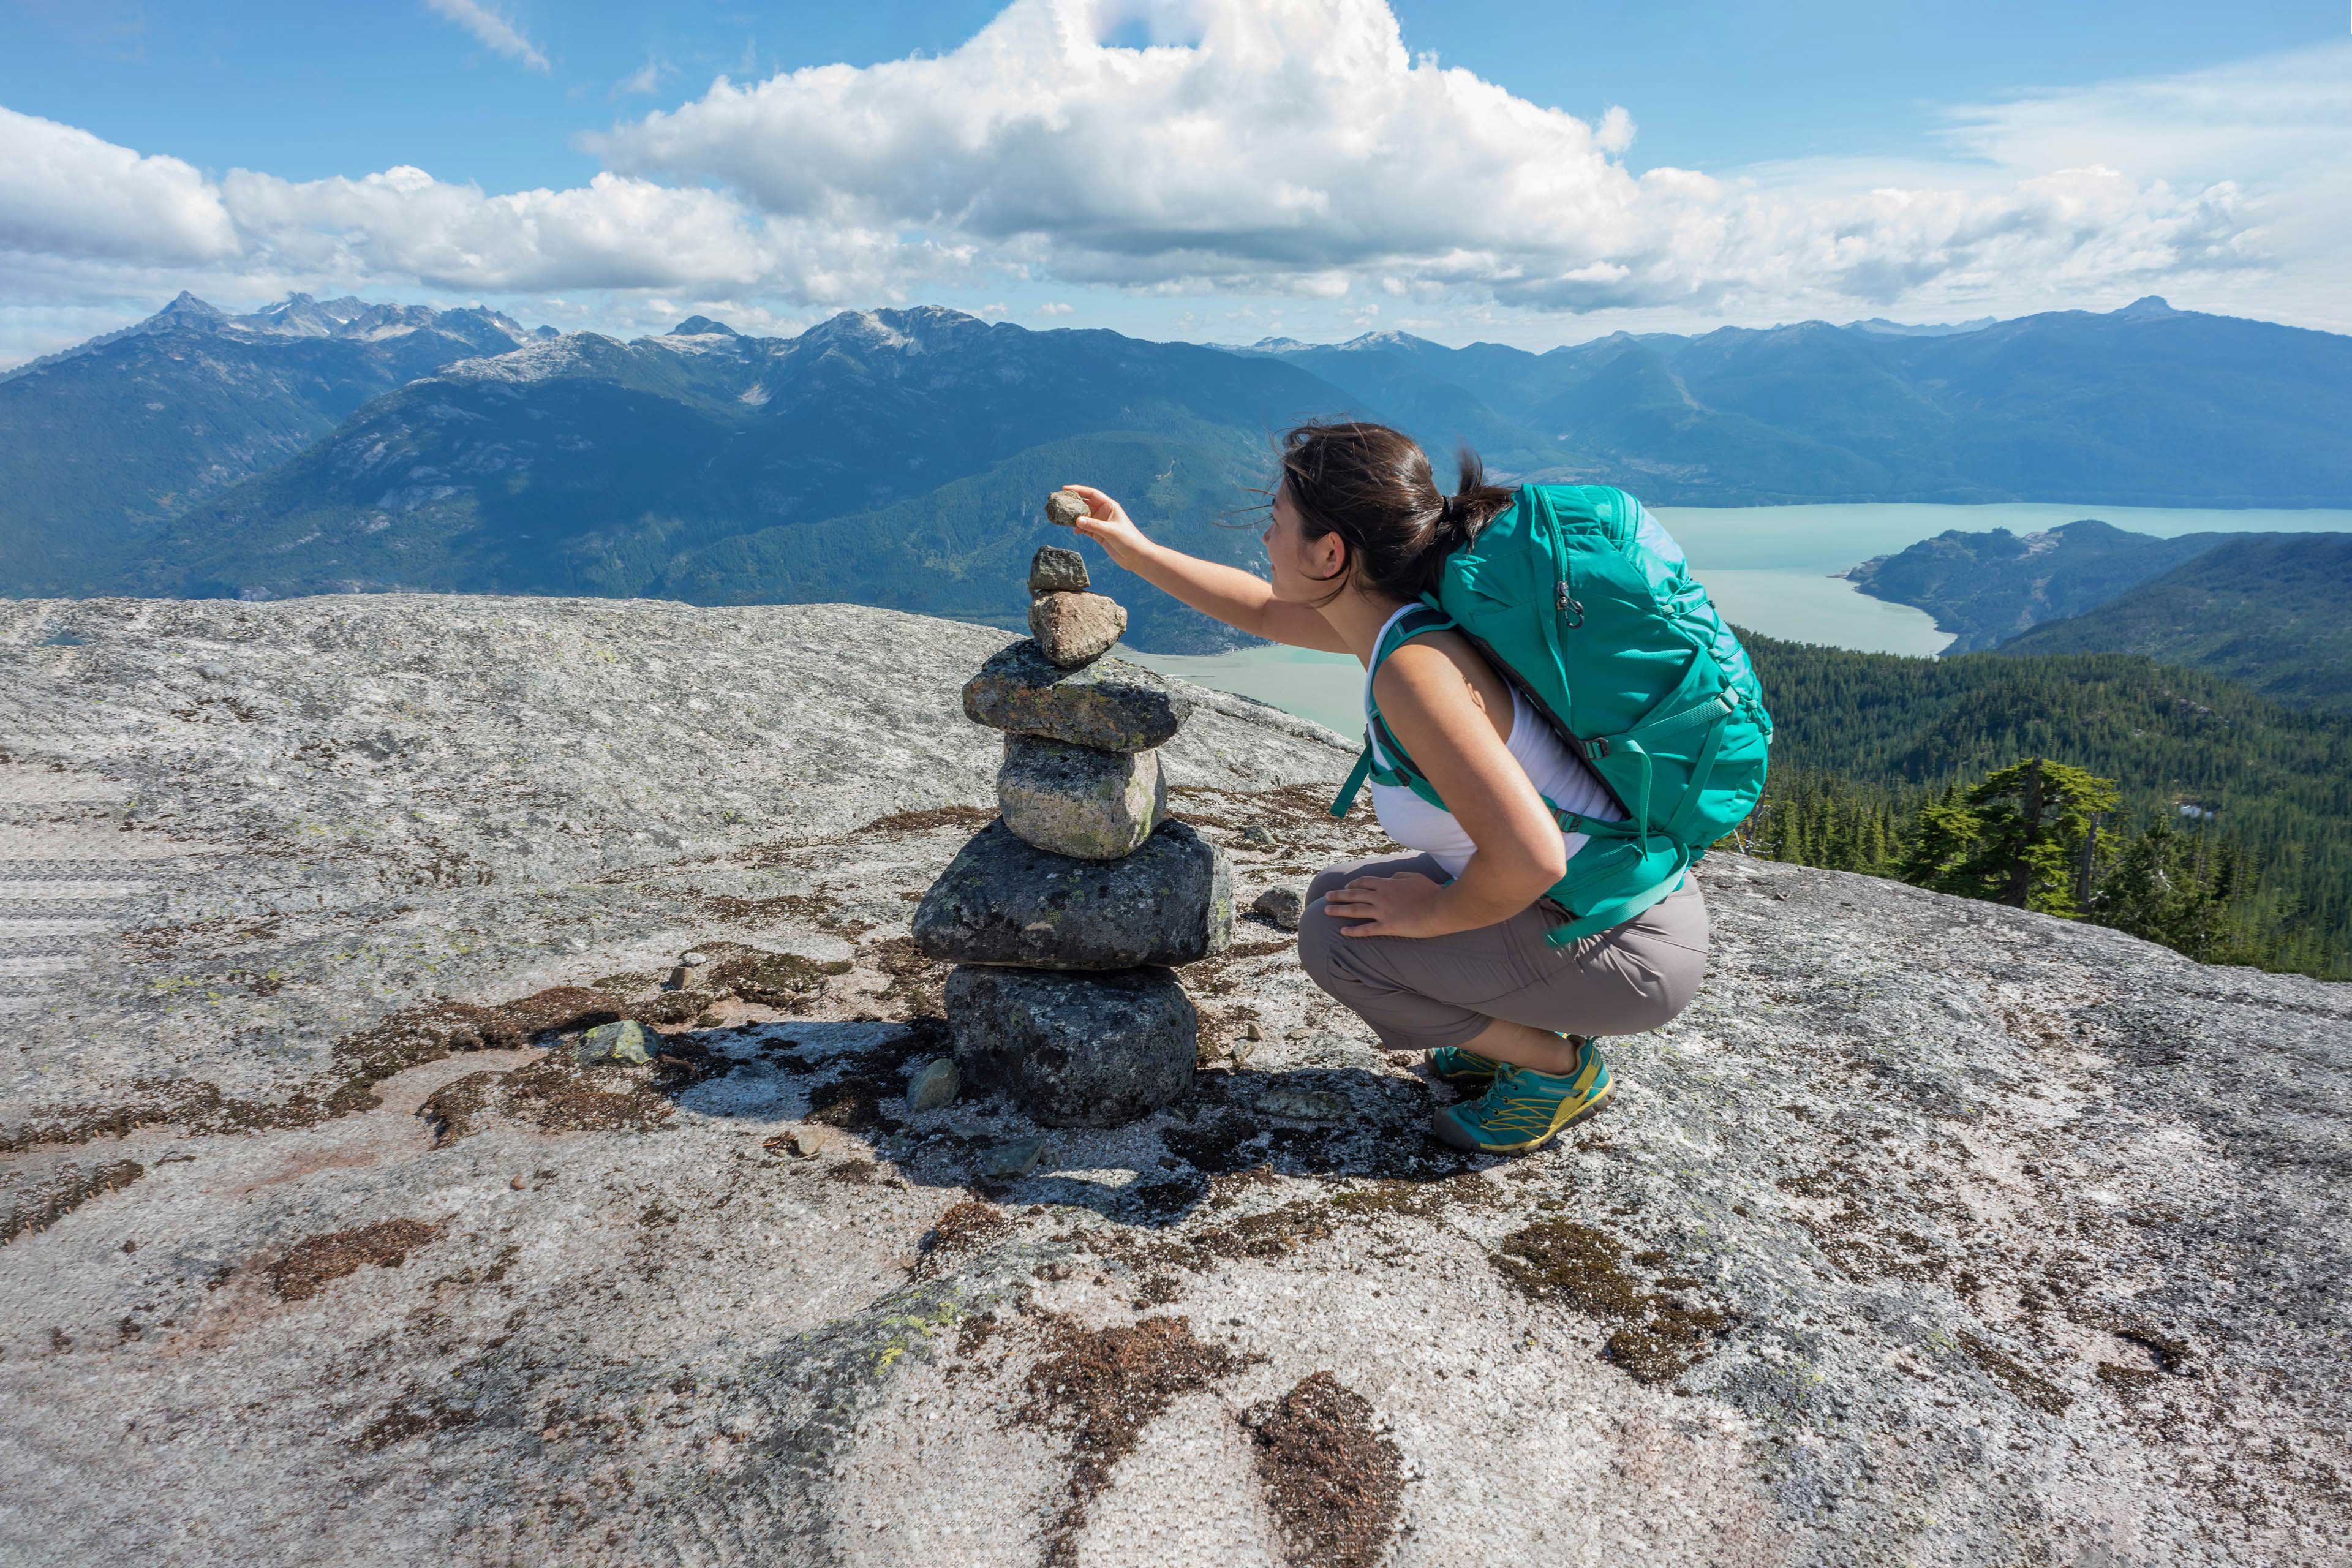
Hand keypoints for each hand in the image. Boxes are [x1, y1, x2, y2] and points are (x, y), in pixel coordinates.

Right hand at [1060, 483, 1148, 561]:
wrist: (1136, 557)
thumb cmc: (1128, 540)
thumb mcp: (1110, 531)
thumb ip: (1093, 525)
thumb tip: (1076, 520)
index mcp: (1109, 506)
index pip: (1092, 494)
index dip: (1079, 490)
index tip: (1065, 489)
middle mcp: (1104, 513)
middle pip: (1085, 504)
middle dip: (1073, 503)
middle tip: (1059, 502)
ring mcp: (1100, 523)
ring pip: (1083, 517)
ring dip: (1073, 517)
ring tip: (1061, 516)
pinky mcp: (1098, 534)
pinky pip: (1084, 528)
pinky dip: (1078, 529)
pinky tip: (1073, 531)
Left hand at [1323, 872, 1448, 938]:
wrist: (1440, 908)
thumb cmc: (1431, 892)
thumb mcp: (1415, 877)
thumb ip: (1400, 876)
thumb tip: (1391, 877)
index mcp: (1387, 883)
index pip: (1364, 882)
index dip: (1353, 884)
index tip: (1346, 887)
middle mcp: (1380, 896)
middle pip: (1354, 894)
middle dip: (1338, 895)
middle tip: (1327, 896)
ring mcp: (1382, 912)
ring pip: (1355, 910)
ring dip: (1339, 910)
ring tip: (1326, 911)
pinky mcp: (1387, 927)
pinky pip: (1366, 929)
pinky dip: (1353, 930)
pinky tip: (1343, 931)